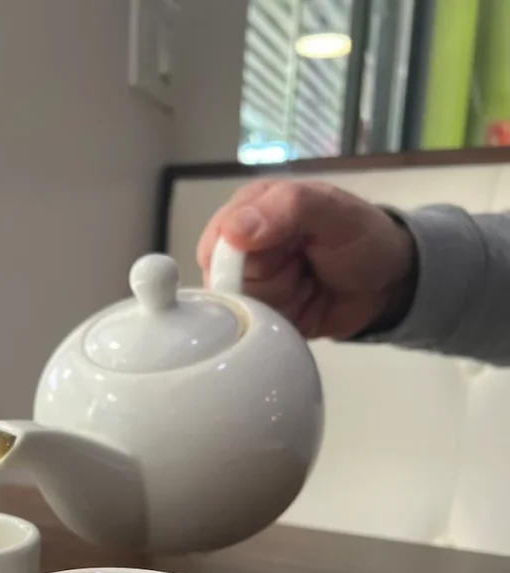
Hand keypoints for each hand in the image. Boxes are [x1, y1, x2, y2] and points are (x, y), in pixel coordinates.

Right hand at [197, 180, 417, 338]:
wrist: (387, 284)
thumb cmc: (360, 236)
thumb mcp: (331, 210)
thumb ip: (285, 209)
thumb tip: (233, 232)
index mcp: (249, 211)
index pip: (215, 243)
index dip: (244, 256)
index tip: (284, 250)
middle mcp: (242, 250)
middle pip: (226, 283)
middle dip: (270, 279)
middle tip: (301, 265)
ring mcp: (251, 288)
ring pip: (241, 309)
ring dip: (282, 300)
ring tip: (306, 283)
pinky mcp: (263, 318)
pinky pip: (255, 332)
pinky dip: (285, 322)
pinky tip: (305, 304)